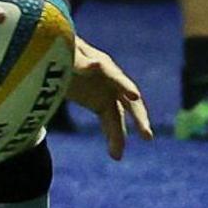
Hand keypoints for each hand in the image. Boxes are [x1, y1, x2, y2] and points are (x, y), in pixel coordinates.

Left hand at [65, 35, 154, 157]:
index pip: (113, 75)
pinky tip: (115, 154)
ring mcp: (108, 92)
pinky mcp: (101, 103)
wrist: (60, 53)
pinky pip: (110, 122)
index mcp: (100, 64)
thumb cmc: (64, 50)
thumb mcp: (67, 53)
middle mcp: (110, 80)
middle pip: (128, 100)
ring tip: (117, 156)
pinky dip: (113, 136)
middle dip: (138, 117)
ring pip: (118, 116)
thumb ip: (79, 61)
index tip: (133, 95)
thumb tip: (96, 66)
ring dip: (120, 135)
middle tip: (147, 135)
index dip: (123, 84)